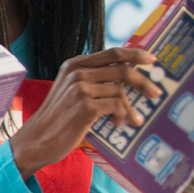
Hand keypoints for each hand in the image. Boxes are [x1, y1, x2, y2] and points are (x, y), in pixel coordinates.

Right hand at [11, 48, 160, 178]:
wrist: (37, 139)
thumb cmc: (57, 118)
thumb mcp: (70, 91)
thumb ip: (91, 80)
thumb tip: (125, 78)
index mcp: (73, 65)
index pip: (112, 53)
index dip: (135, 54)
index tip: (151, 59)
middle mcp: (77, 73)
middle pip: (122, 69)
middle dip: (143, 81)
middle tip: (156, 92)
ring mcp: (80, 89)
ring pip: (121, 90)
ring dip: (130, 107)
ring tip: (133, 119)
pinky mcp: (86, 106)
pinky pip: (117, 106)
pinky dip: (122, 116)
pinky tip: (117, 124)